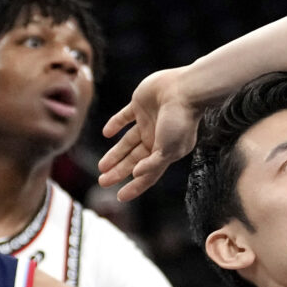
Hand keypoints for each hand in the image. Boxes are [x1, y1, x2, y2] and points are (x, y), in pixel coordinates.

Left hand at [98, 68, 201, 202]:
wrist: (184, 89)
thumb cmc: (181, 120)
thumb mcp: (169, 149)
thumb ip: (152, 164)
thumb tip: (136, 174)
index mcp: (165, 151)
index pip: (148, 173)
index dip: (135, 186)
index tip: (120, 196)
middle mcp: (156, 138)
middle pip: (134, 159)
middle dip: (119, 171)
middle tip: (102, 181)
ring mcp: (147, 121)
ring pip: (127, 142)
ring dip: (114, 154)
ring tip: (101, 166)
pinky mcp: (140, 104)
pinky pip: (124, 117)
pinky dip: (115, 125)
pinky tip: (106, 133)